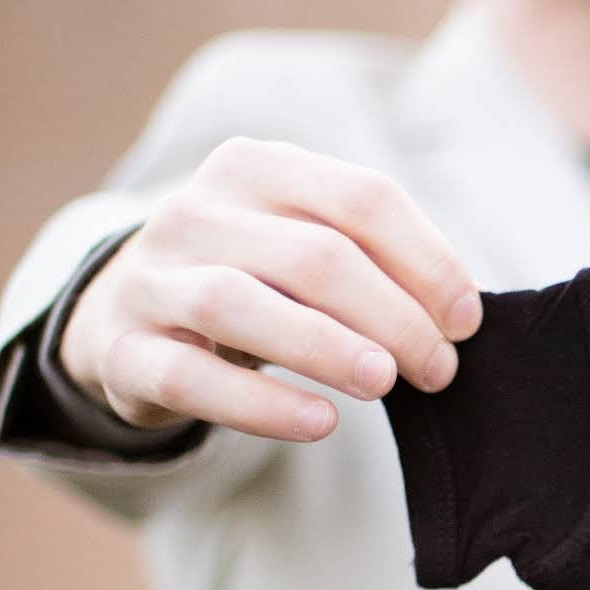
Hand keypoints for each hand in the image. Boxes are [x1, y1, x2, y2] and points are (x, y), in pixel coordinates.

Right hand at [59, 137, 482, 441]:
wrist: (128, 313)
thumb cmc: (254, 280)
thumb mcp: (306, 248)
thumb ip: (372, 263)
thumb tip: (457, 316)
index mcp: (257, 168)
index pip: (362, 199)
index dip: (428, 262)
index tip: (466, 322)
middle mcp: (197, 210)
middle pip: (315, 255)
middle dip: (393, 317)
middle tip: (438, 369)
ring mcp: (152, 278)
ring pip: (241, 303)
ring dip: (327, 348)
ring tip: (385, 383)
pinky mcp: (123, 350)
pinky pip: (192, 378)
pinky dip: (262, 405)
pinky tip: (321, 422)